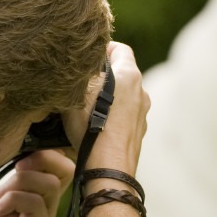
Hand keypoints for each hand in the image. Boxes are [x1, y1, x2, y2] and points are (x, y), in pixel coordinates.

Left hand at [0, 149, 73, 216]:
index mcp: (23, 190)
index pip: (51, 161)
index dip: (39, 148)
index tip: (13, 149)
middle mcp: (37, 204)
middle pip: (66, 169)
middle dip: (43, 157)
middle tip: (16, 165)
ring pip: (52, 183)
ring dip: (22, 180)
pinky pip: (38, 204)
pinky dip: (15, 199)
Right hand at [63, 41, 150, 174]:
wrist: (108, 167)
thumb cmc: (91, 126)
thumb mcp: (76, 91)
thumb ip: (79, 73)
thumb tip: (75, 67)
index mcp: (129, 75)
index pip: (119, 48)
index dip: (102, 48)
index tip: (86, 58)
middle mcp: (141, 92)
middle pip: (121, 73)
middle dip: (102, 75)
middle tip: (80, 83)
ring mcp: (141, 114)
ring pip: (123, 97)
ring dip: (106, 98)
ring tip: (84, 107)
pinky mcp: (138, 132)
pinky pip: (123, 117)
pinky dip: (111, 117)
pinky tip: (93, 126)